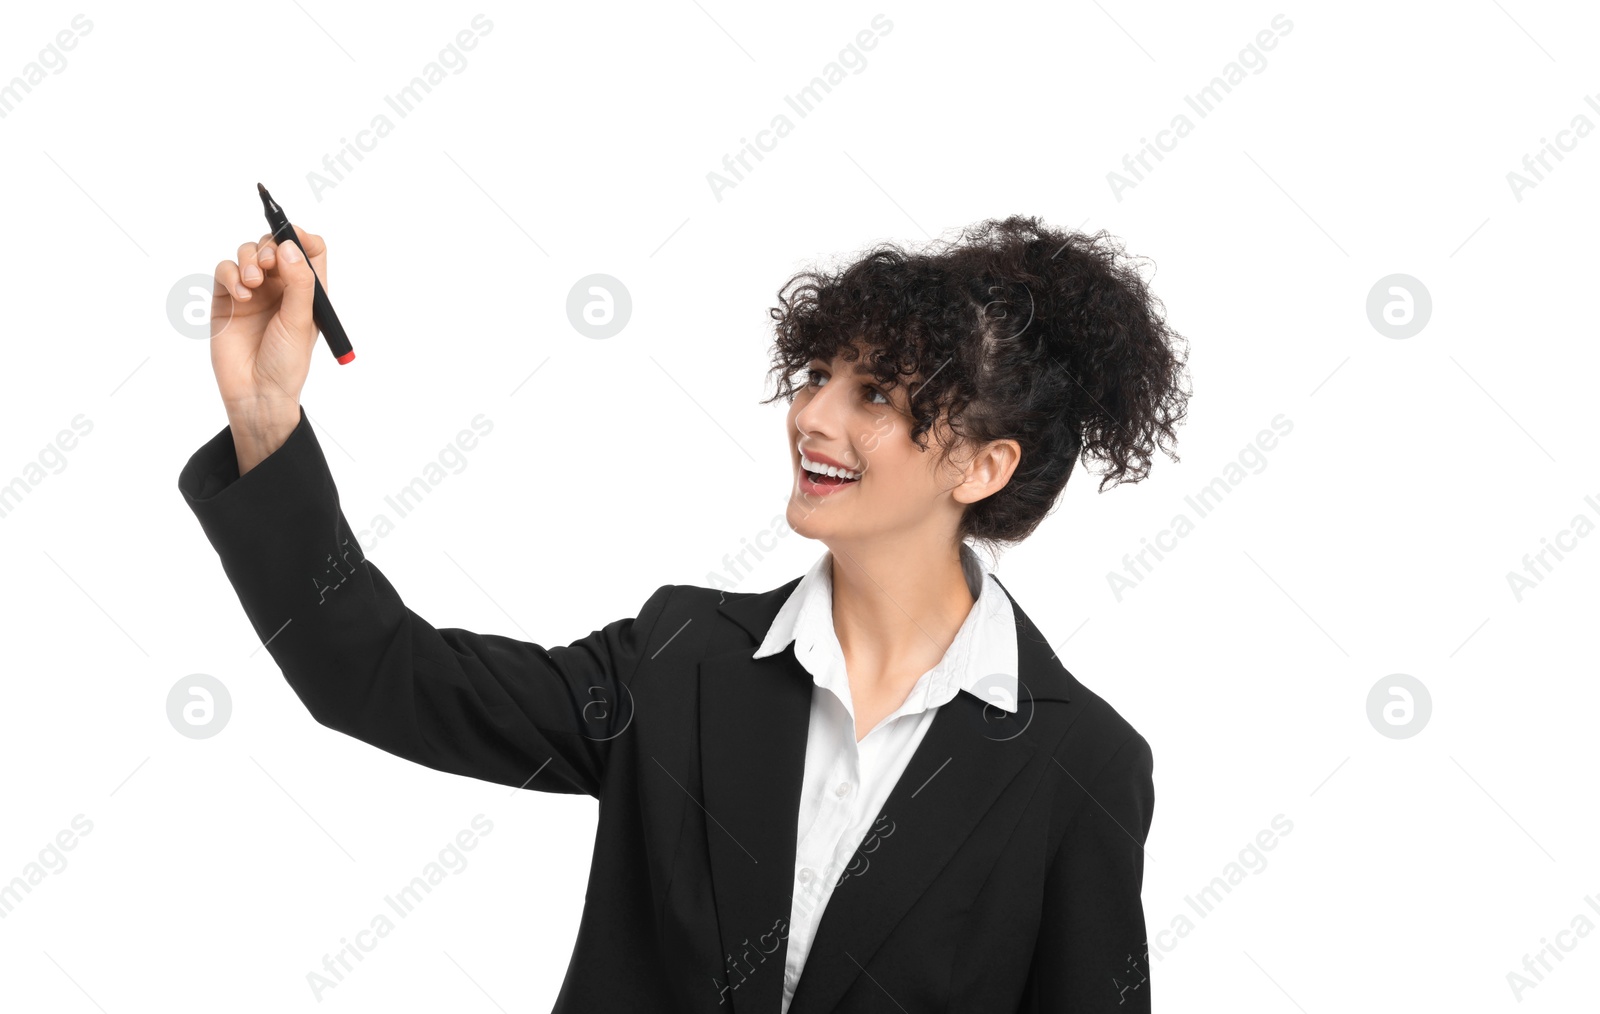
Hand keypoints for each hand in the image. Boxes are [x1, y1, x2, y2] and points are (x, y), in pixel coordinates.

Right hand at [210, 226, 326, 469]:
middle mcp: (280, 287)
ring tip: (252, 283)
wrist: (256, 393)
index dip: (301, 237)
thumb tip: (290, 246)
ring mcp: (252, 291)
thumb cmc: (286, 363)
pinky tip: (240, 295)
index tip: (291, 237)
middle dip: (269, 246)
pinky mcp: (226, 299)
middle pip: (274, 244)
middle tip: (267, 264)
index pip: (310, 249)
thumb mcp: (301, 322)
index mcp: (307, 290)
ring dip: (248, 259)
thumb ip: (300, 282)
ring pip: (247, 253)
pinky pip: (224, 271)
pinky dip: (230, 275)